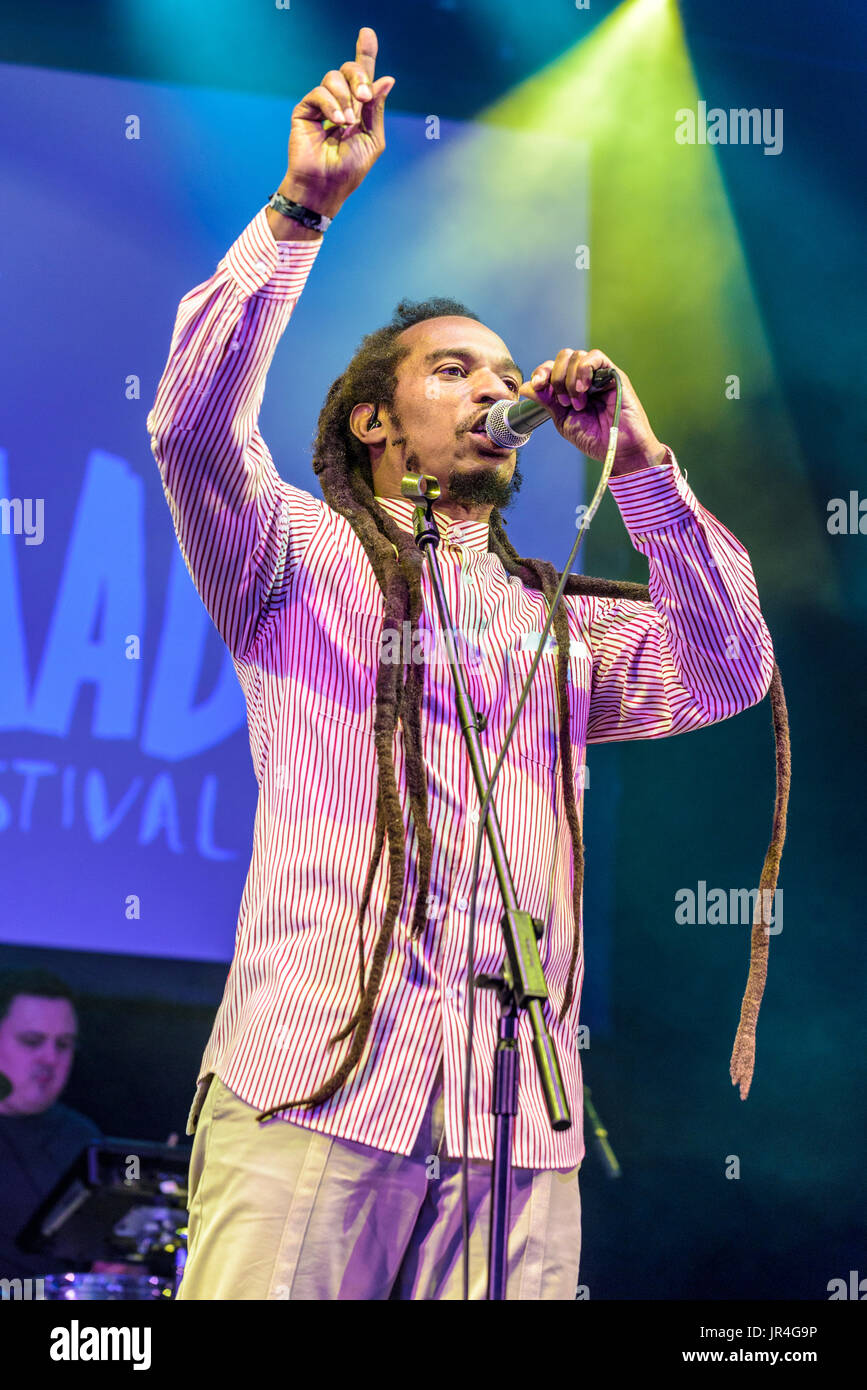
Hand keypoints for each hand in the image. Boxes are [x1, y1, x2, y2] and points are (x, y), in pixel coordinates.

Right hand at [283, 26, 393, 216]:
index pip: (362, 76)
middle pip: (349, 70)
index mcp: (358, 109)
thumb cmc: (350, 169)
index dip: (365, 53)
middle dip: (359, 77)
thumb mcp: (372, 138)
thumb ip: (376, 109)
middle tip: (364, 98)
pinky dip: (331, 105)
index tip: (366, 33)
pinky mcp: (305, 110)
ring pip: (334, 77)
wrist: (325, 186)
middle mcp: (340, 102)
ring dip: (345, 97)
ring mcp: (321, 105)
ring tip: (347, 122)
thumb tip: (387, 78)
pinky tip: (336, 122)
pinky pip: (319, 92)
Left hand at [517, 348, 665, 474]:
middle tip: (563, 402)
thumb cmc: (595, 438)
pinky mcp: (614, 374)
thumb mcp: (564, 420)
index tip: (538, 386)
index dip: (541, 372)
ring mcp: (599, 374)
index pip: (552, 368)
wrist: (619, 449)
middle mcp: (584, 378)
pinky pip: (595, 357)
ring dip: (570, 380)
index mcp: (570, 388)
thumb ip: (547, 402)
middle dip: (556, 377)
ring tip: (578, 403)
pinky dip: (583, 370)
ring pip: (576, 356)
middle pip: (563, 356)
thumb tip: (526, 387)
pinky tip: (583, 390)